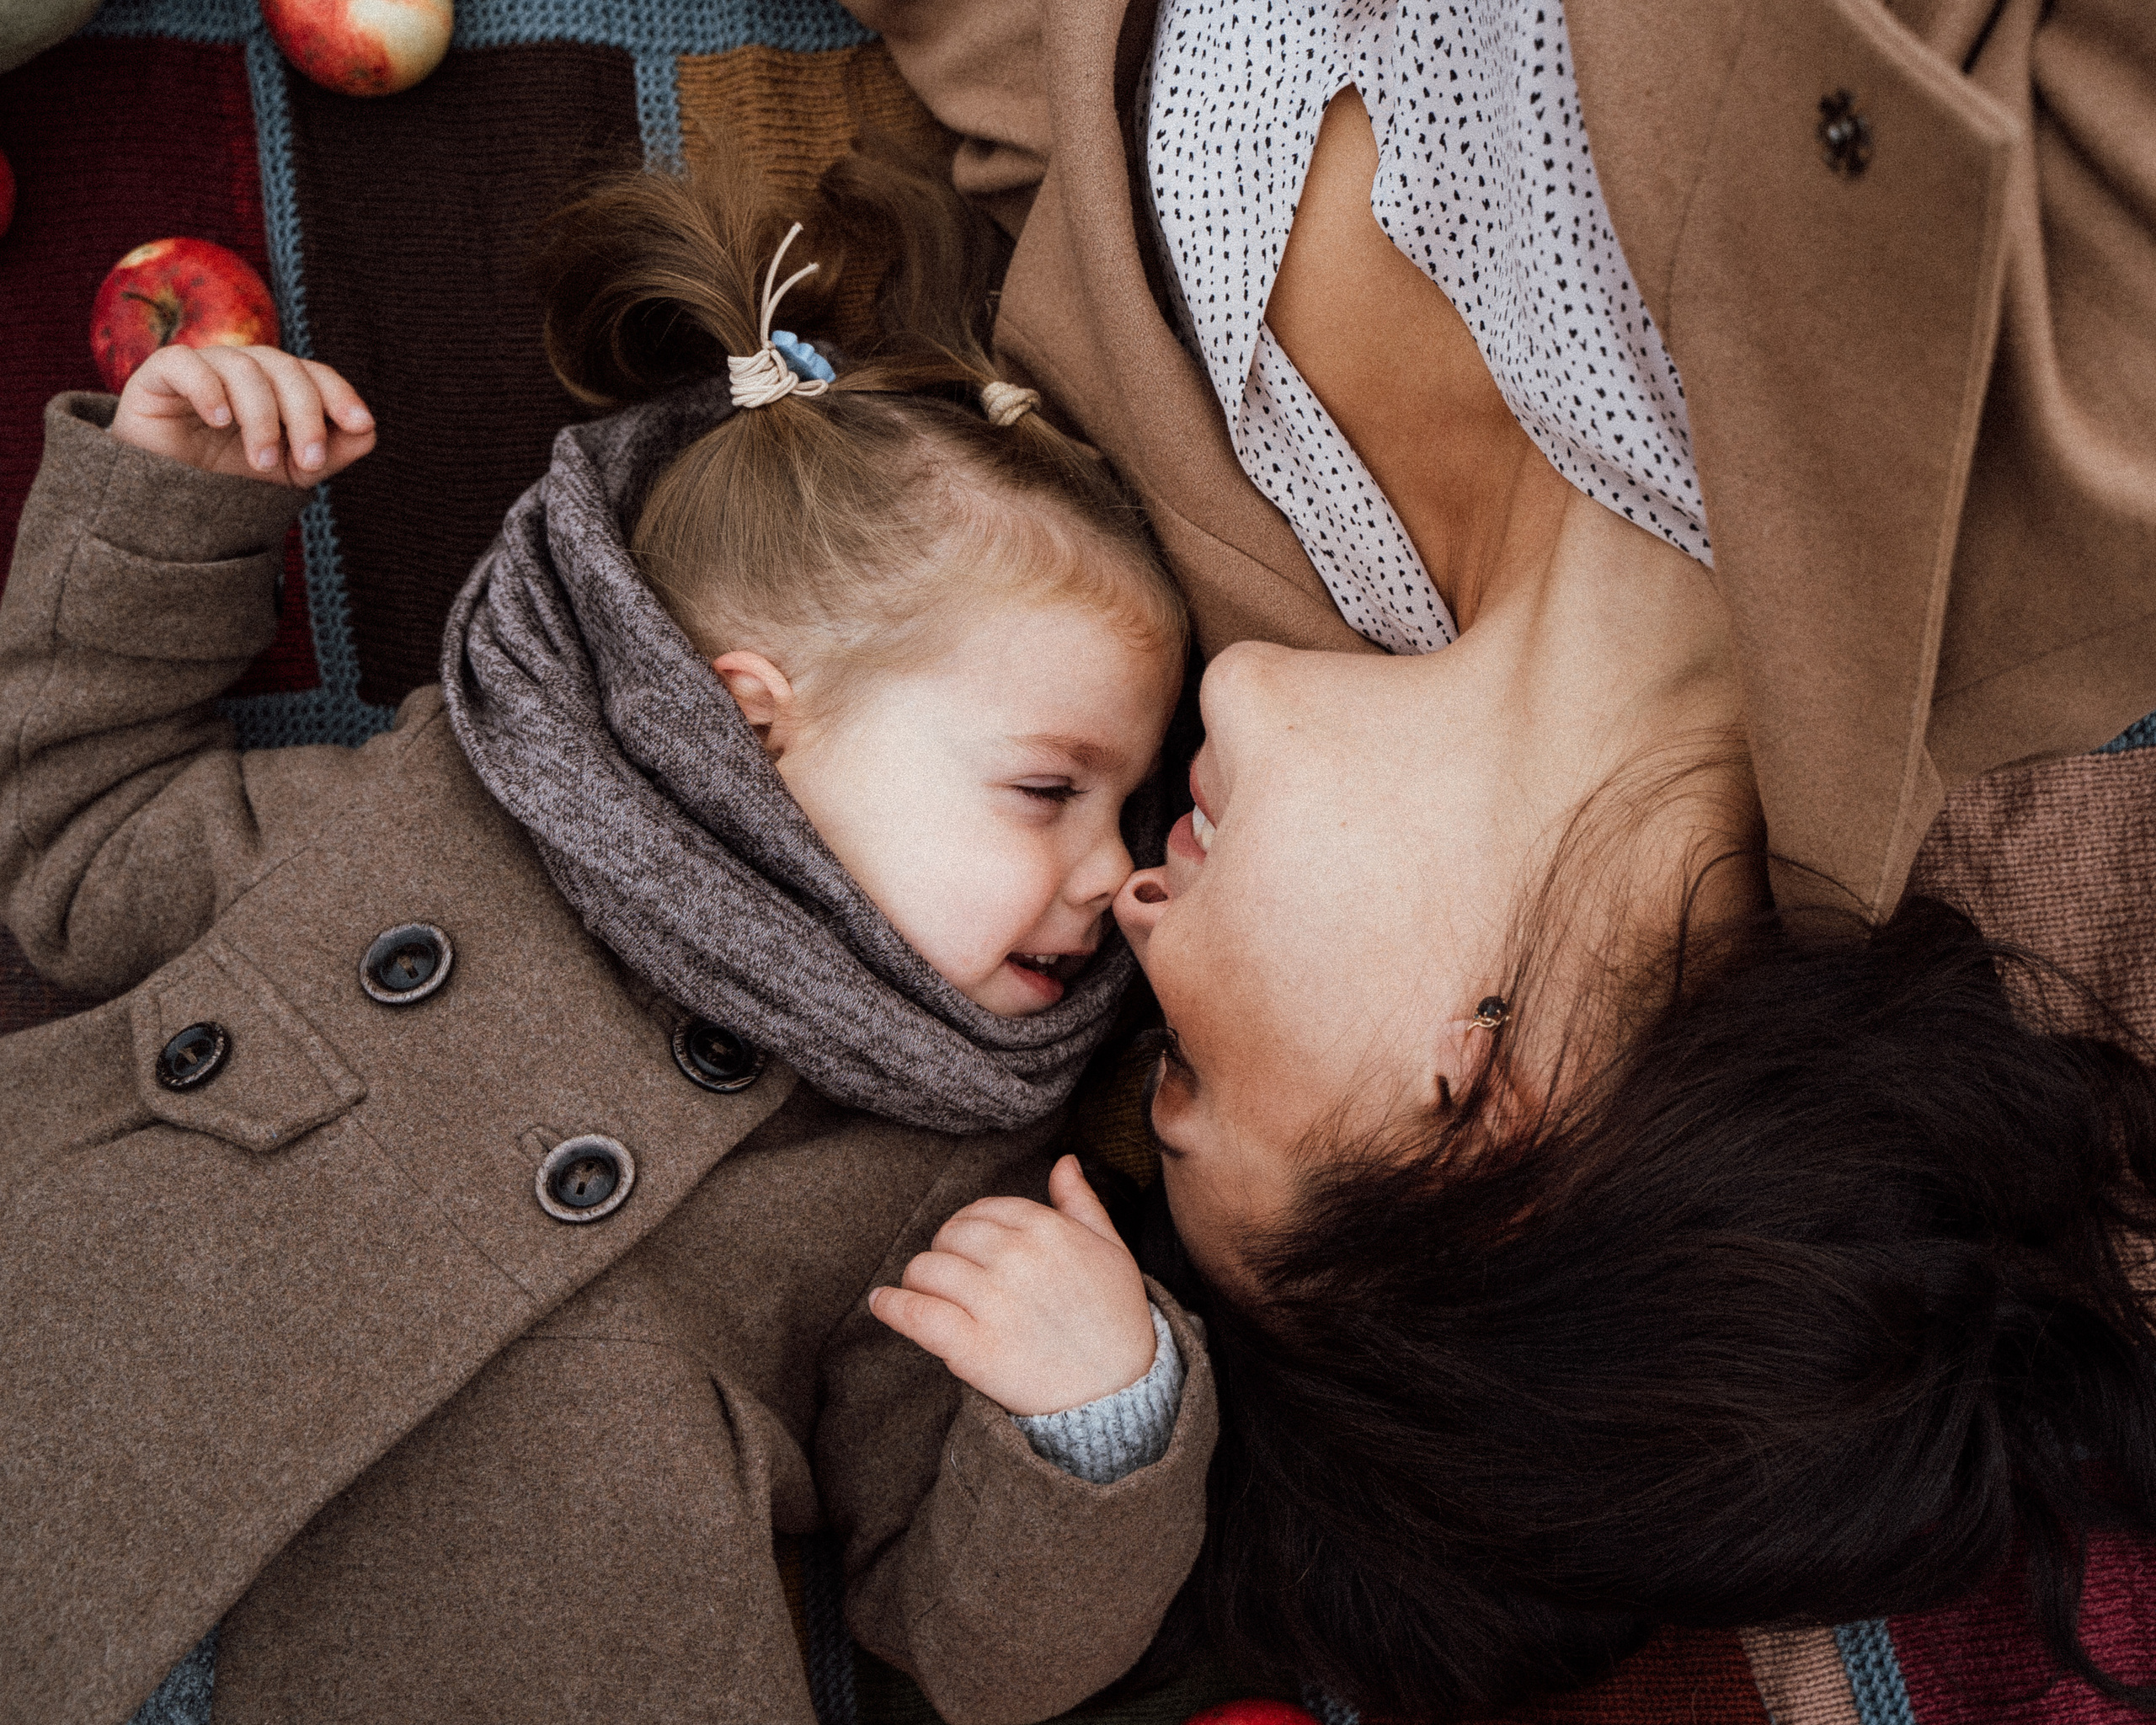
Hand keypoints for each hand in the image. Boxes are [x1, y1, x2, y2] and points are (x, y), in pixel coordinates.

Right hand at [109, 345, 374, 486]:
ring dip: (261, 417)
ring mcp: (202, 366)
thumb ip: (332, 451)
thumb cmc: (232, 478)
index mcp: (277, 384)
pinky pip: (185, 363)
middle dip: (305, 415)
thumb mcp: (292, 472)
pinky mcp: (159, 374)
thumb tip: (368, 430)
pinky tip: (219, 421)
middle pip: (285, 369)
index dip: (340, 393)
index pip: (314, 373)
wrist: (166, 498)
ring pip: (243, 369)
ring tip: (261, 462)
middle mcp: (243, 368)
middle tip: (306, 462)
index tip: (360, 424)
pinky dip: (208, 389)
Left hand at [870, 1155, 1156, 1415]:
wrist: (1118, 1391)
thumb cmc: (1115, 1318)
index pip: (981, 1211)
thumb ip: (1081, 1202)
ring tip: (923, 1291)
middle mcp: (1016, 1258)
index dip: (968, 1227)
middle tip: (951, 1274)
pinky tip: (882, 1303)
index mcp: (1047, 1229)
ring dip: (918, 1280)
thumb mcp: (1112, 1249)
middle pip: (949, 1236)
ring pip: (926, 1270)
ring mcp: (993, 1303)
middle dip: (944, 1252)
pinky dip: (892, 1307)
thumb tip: (1064, 1162)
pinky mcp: (973, 1347)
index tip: (967, 1245)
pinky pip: (916, 1315)